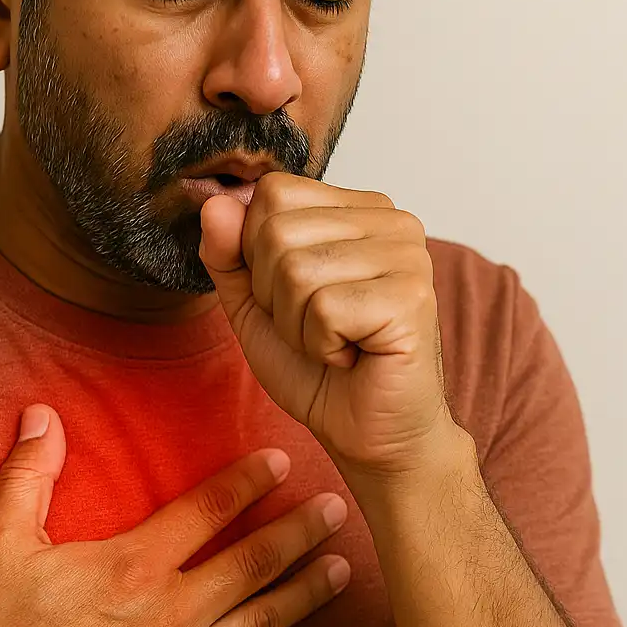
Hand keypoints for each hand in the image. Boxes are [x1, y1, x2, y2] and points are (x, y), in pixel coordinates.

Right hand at [0, 406, 350, 626]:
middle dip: (300, 532)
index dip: (248, 481)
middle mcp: (171, 614)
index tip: (281, 460)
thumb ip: (28, 475)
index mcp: (133, 566)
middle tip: (338, 510)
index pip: (207, 510)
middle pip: (254, 563)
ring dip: (307, 593)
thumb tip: (41, 414)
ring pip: (264, 622)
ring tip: (343, 570)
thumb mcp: (0, 545)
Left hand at [198, 173, 460, 482]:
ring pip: (296, 271)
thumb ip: (229, 253)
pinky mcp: (411, 297)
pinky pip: (323, 309)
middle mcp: (392, 221)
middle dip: (274, 296)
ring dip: (296, 326)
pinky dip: (321, 346)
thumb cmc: (319, 370)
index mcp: (358, 209)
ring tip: (334, 343)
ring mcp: (408, 256)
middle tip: (315, 328)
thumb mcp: (254, 304)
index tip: (295, 298)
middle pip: (277, 231)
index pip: (272, 192)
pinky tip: (351, 357)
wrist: (368, 434)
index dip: (258, 255)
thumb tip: (215, 204)